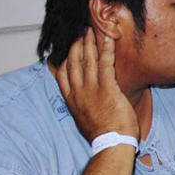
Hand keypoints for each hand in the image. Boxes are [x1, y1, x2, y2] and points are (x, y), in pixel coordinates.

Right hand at [56, 28, 137, 142]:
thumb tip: (86, 107)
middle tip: (80, 32)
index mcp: (72, 101)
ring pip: (88, 60)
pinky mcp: (107, 88)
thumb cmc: (104, 136)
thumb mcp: (86, 121)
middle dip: (76, 46)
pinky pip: (105, 63)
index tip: (66, 49)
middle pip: (73, 63)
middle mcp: (78, 93)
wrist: (111, 144)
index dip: (63, 60)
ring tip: (91, 30)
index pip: (62, 75)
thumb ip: (84, 109)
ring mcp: (91, 90)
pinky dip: (106, 49)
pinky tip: (108, 38)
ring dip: (89, 43)